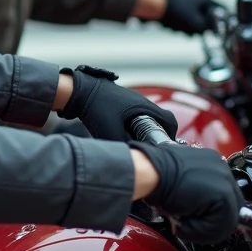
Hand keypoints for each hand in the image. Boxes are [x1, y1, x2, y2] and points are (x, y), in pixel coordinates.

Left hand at [56, 65, 177, 141]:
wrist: (79, 91)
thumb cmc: (96, 107)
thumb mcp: (110, 131)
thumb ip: (123, 147)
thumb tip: (132, 159)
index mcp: (145, 107)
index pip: (169, 121)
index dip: (171, 136)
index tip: (165, 147)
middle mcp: (141, 102)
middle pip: (160, 120)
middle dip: (158, 135)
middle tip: (152, 148)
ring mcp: (132, 101)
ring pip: (147, 118)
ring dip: (146, 130)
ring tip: (138, 143)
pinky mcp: (122, 102)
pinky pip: (136, 115)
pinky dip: (135, 125)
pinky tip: (124, 134)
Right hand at [129, 141, 242, 244]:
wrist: (150, 172)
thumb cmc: (156, 175)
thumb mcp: (183, 182)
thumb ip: (200, 194)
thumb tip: (204, 212)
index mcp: (213, 163)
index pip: (225, 198)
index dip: (210, 214)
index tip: (193, 218)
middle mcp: (222, 169)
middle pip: (231, 209)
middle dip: (211, 222)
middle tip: (187, 223)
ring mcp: (225, 180)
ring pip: (227, 221)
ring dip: (204, 228)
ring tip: (182, 222)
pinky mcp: (222, 194)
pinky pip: (220, 225)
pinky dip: (200, 230)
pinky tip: (183, 221)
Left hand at [158, 0, 222, 34]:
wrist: (153, 6)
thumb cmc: (176, 12)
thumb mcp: (197, 24)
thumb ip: (209, 27)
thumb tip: (215, 29)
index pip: (221, 10)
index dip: (222, 22)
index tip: (219, 33)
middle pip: (207, 16)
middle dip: (200, 27)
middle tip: (194, 32)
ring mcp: (186, 0)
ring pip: (194, 19)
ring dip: (188, 28)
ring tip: (180, 29)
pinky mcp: (177, 5)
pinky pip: (184, 18)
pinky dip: (180, 24)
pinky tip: (173, 26)